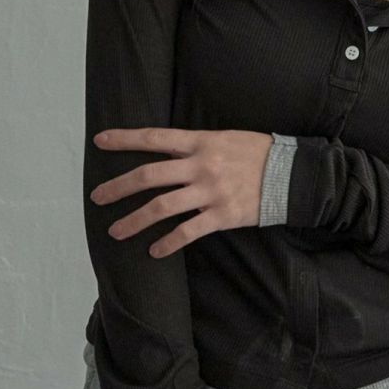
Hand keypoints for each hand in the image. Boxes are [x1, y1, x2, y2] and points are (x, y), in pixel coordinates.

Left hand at [89, 127, 273, 258]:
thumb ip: (195, 145)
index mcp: (200, 142)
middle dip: (118, 187)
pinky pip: (188, 232)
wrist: (292, 175)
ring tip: (115, 232)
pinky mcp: (222, 215)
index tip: (100, 141)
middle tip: (97, 197)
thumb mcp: (225, 137)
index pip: (154, 137)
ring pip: (161, 207)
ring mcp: (210, 192)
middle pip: (148, 176)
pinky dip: (168, 243)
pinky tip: (154, 251)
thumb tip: (166, 149)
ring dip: (134, 221)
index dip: (124, 139)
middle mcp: (200, 166)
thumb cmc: (258, 154)